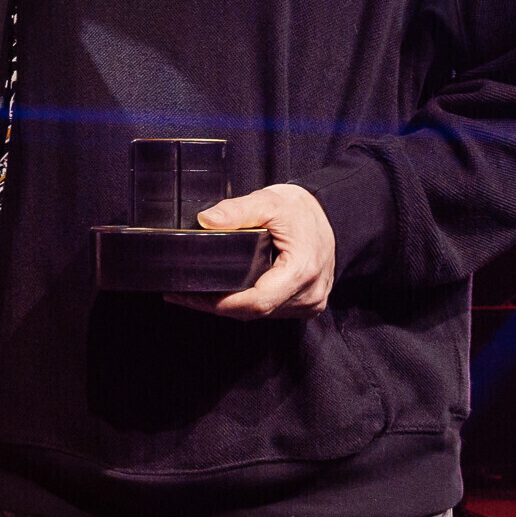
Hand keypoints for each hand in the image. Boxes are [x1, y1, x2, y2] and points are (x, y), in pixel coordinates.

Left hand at [172, 183, 336, 318]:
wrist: (332, 215)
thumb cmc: (303, 210)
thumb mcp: (270, 201)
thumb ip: (237, 210)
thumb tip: (207, 220)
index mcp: (301, 271)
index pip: (255, 302)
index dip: (217, 304)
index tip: (188, 296)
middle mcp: (308, 294)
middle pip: (253, 311)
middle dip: (215, 305)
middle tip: (183, 294)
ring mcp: (309, 304)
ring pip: (260, 315)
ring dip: (230, 307)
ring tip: (199, 293)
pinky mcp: (306, 306)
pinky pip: (271, 312)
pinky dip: (248, 304)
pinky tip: (228, 294)